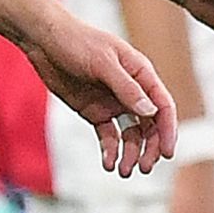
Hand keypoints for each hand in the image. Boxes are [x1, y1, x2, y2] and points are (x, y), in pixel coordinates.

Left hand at [21, 10, 176, 178]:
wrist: (45, 41)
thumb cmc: (77, 43)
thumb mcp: (103, 63)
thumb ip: (126, 88)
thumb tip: (151, 113)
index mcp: (142, 75)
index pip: (163, 107)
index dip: (168, 130)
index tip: (167, 153)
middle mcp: (133, 92)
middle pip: (150, 125)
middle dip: (149, 148)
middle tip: (143, 168)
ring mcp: (114, 103)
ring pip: (131, 134)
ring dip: (131, 153)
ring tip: (125, 171)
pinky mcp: (95, 111)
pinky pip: (108, 135)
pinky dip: (110, 149)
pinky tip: (109, 163)